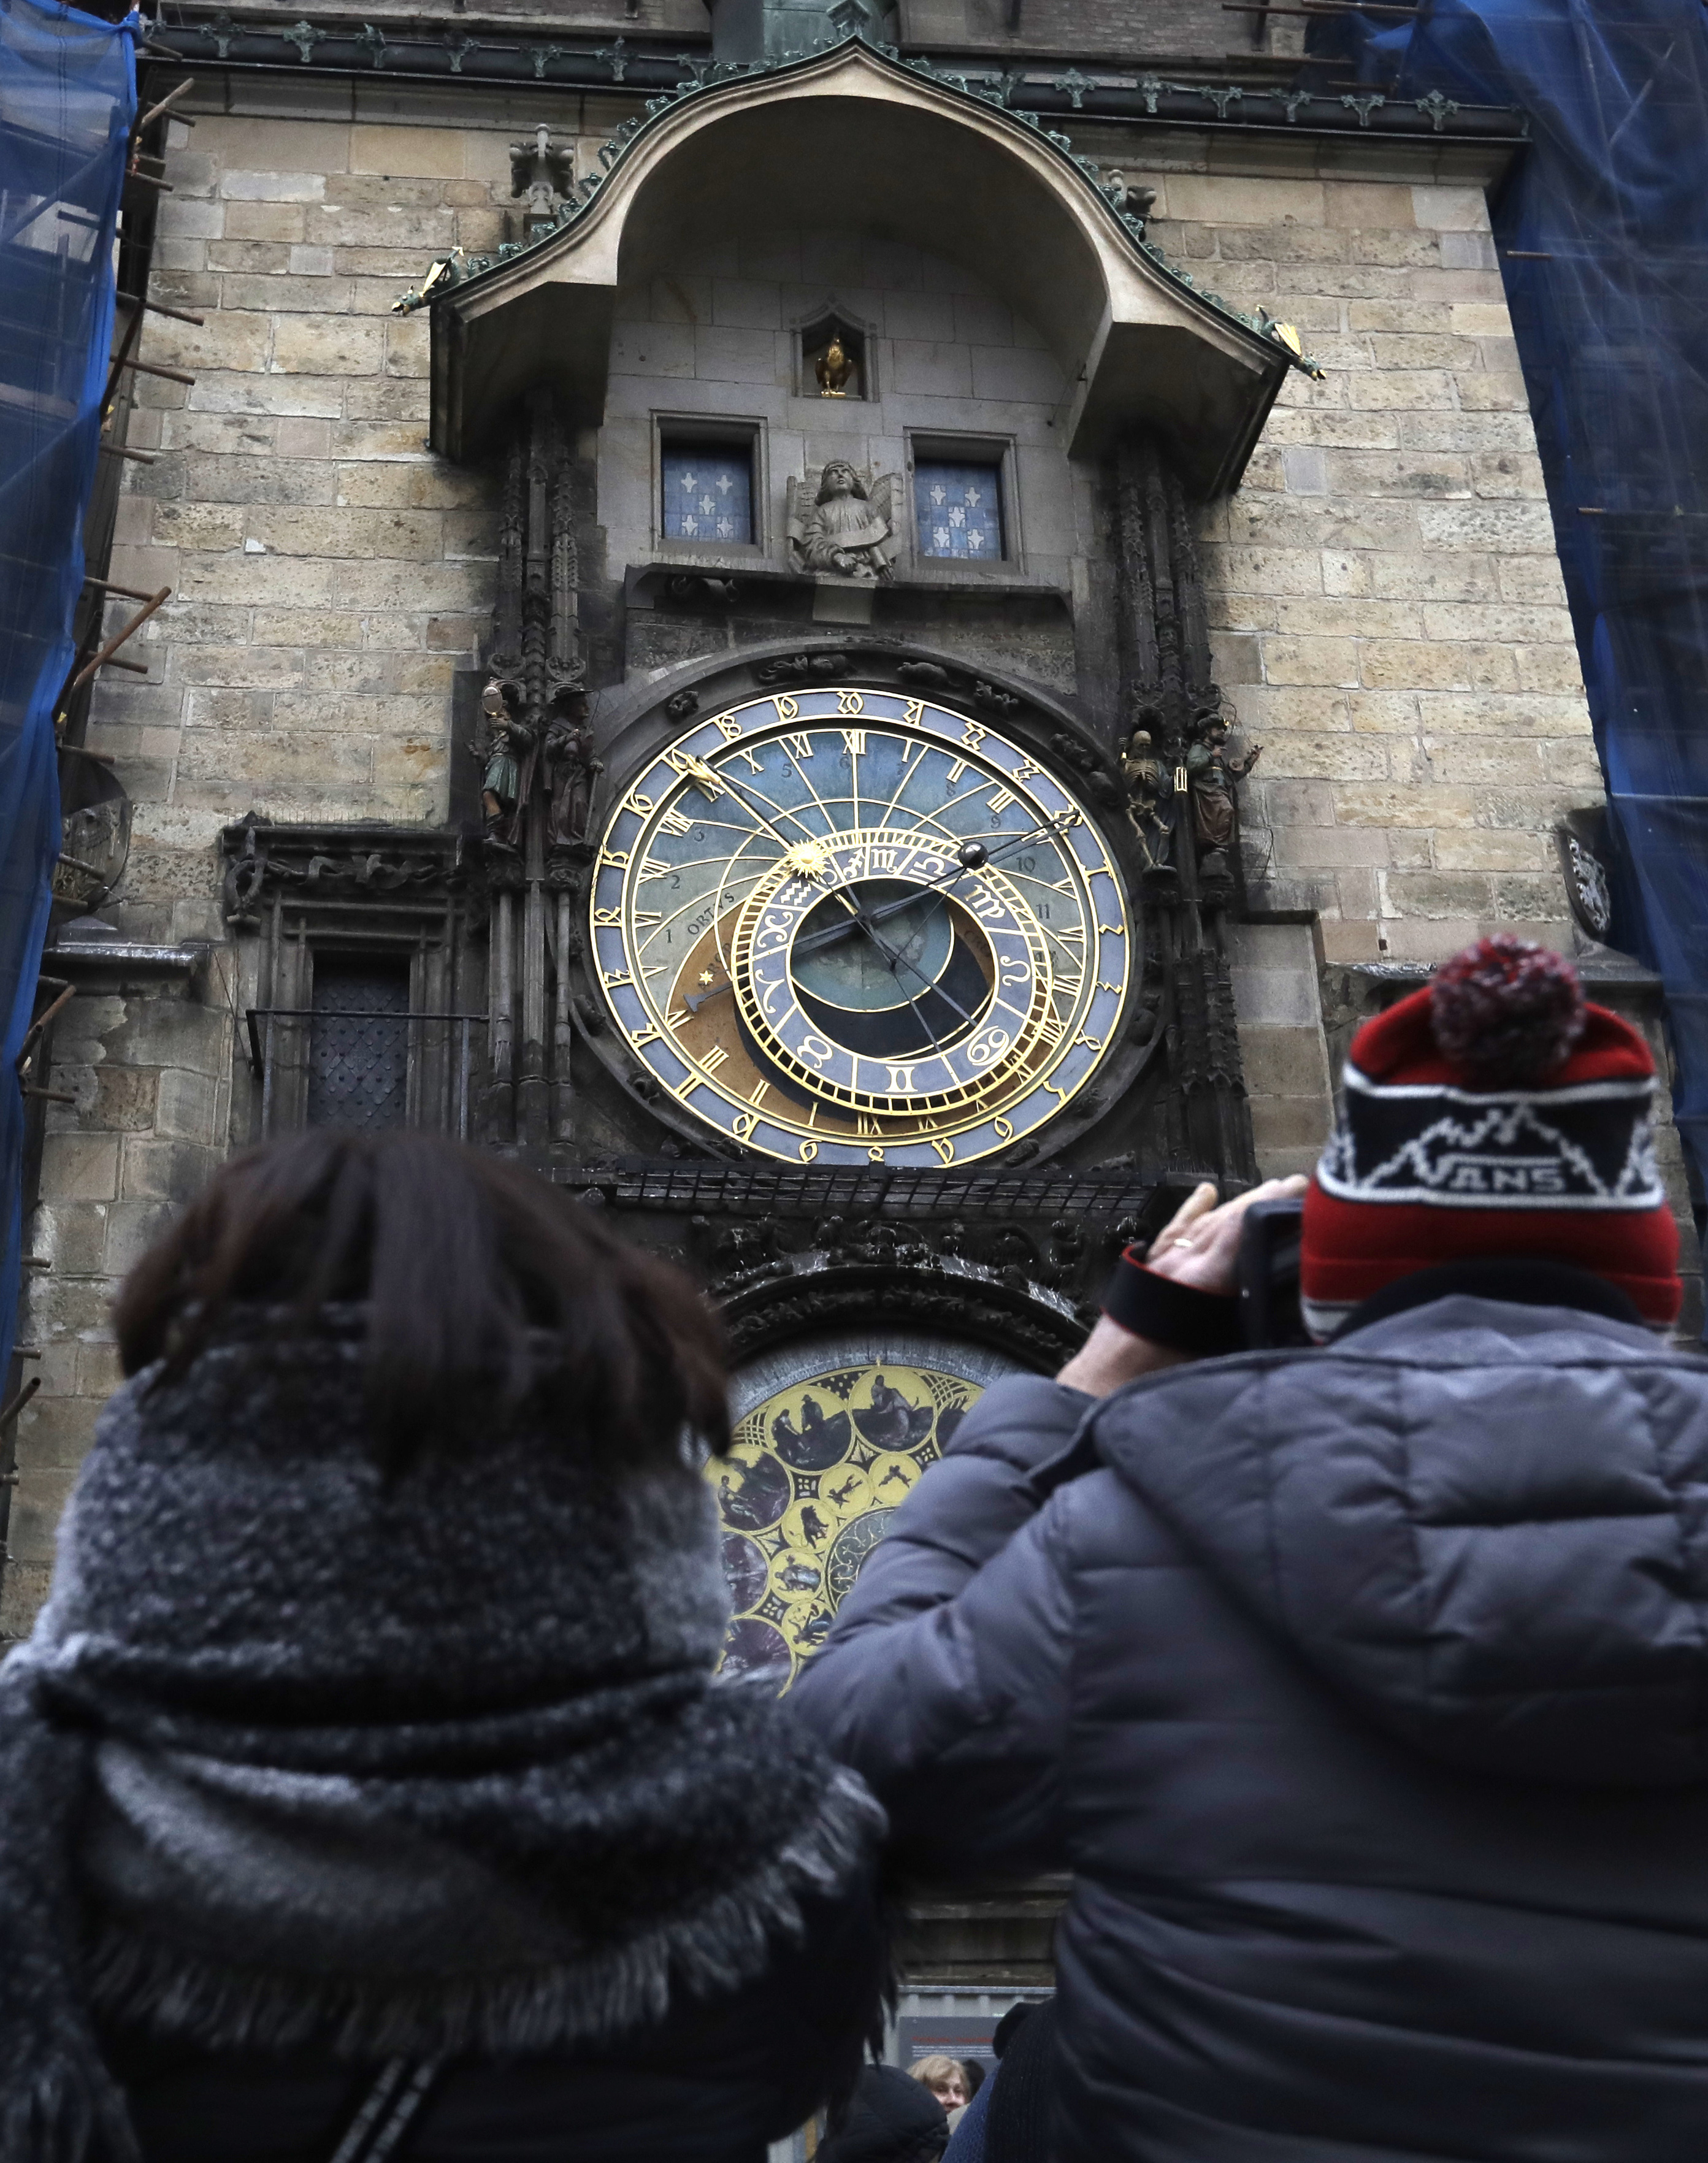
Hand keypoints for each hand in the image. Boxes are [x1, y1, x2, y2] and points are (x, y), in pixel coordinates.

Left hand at [1054, 1175, 1307, 1397]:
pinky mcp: (1148, 1267)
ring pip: (1204, 1223)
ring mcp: (1161, 1262)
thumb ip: (1250, 1336)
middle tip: (1299, 1184)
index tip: (1302, 1192)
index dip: (1271, 1209)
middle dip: (1263, 1200)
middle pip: (1227, 1221)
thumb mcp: (1214, 1362)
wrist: (1104, 1386)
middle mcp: (1178, 1263)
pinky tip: (1206, 1193)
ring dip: (1237, 1203)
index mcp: (1197, 1282)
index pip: (1240, 1233)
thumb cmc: (1155, 1380)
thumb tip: (1293, 1325)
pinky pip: (1175, 1230)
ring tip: (1270, 1186)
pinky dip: (1192, 1209)